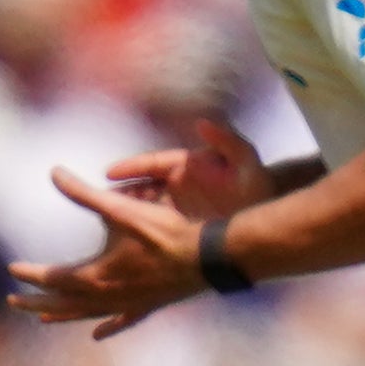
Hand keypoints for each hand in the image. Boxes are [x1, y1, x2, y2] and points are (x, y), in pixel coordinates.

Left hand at [9, 169, 212, 339]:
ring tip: (44, 319)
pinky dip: (106, 327)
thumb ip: (84, 193)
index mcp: (94, 276)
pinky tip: (97, 334)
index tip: (11, 269)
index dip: (29, 273)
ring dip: (63, 315)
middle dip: (36, 302)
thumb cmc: (164, 232)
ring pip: (86, 315)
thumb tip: (54, 172)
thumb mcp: (120, 208)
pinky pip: (119, 321)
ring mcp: (127, 305)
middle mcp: (106, 297)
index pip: (51, 277)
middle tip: (13, 301)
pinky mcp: (146, 306)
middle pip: (62, 304)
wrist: (208, 258)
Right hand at [104, 116, 276, 222]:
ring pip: (143, 207)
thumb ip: (227, 140)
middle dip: (120, 193)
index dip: (130, 167)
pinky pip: (155, 226)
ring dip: (124, 213)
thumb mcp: (245, 160)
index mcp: (186, 164)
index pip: (151, 163)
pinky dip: (141, 231)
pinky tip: (127, 242)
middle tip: (97, 201)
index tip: (109, 172)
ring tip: (104, 223)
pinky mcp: (181, 224)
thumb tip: (204, 123)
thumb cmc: (256, 183)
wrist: (268, 210)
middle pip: (140, 186)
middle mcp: (177, 183)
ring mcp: (177, 204)